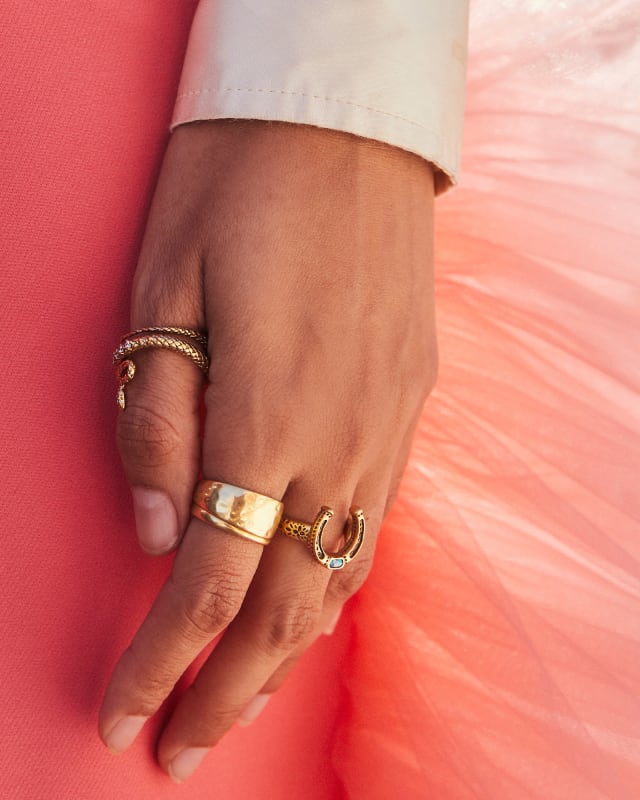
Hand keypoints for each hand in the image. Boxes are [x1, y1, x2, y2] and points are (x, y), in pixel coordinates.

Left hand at [99, 119, 435, 781]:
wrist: (343, 124)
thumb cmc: (238, 189)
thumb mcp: (159, 291)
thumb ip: (157, 422)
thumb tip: (157, 532)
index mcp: (268, 412)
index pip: (209, 581)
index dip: (162, 661)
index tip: (127, 716)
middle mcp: (342, 436)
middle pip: (285, 607)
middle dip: (229, 691)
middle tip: (183, 747)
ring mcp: (387, 423)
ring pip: (340, 575)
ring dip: (287, 651)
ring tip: (241, 698)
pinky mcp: (409, 402)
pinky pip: (372, 522)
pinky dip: (333, 583)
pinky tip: (307, 604)